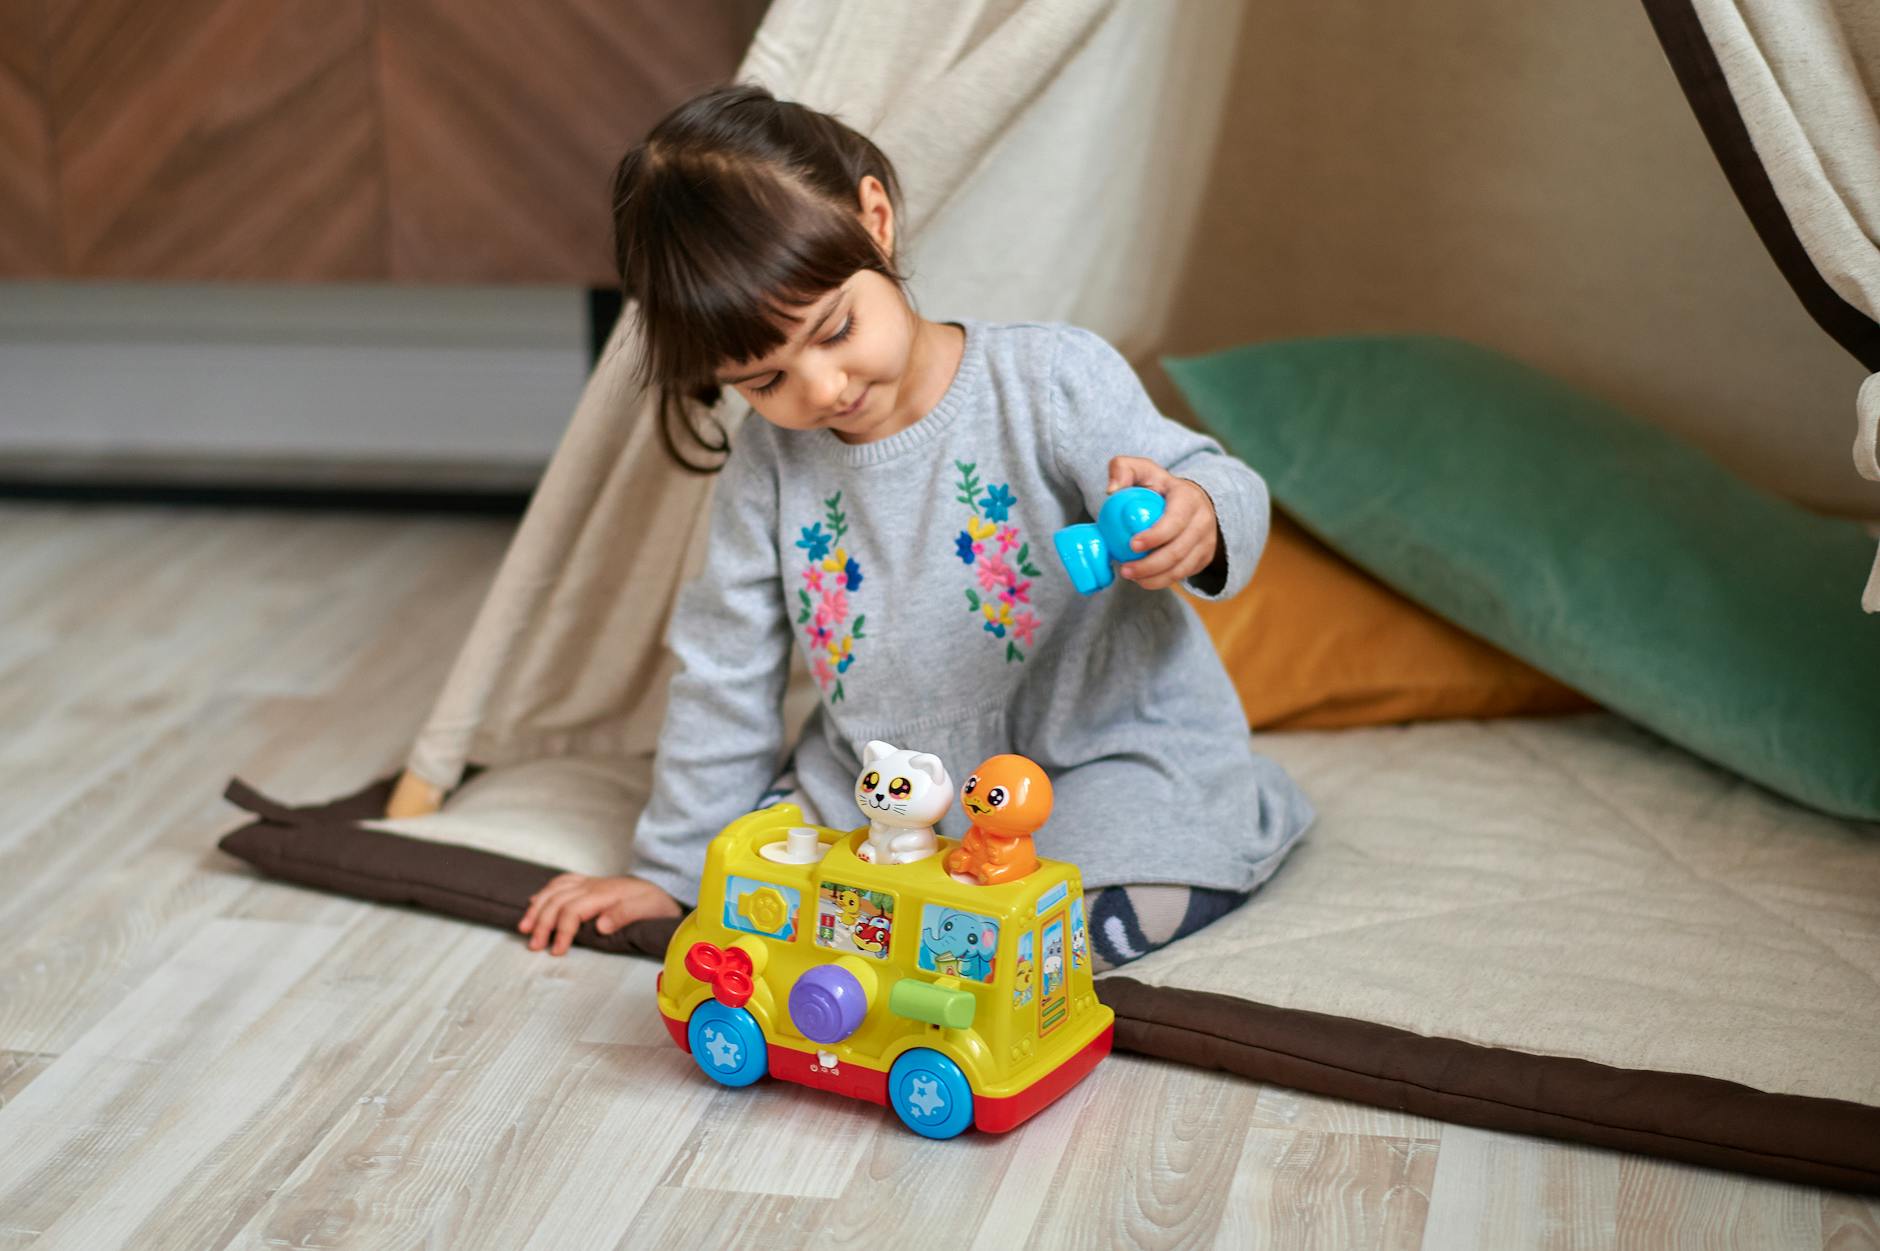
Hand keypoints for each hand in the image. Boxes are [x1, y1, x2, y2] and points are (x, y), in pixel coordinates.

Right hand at [518, 874, 680, 955]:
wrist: (665, 890)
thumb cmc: (657, 904)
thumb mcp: (649, 909)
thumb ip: (625, 915)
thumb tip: (601, 926)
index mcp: (605, 894)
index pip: (572, 910)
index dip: (561, 931)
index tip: (557, 951)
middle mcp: (593, 886)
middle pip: (557, 901)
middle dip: (541, 923)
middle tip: (534, 946)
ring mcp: (589, 883)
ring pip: (554, 890)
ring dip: (537, 908)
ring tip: (524, 927)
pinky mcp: (588, 884)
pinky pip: (561, 882)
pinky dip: (545, 892)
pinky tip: (535, 901)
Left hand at [1106, 456, 1220, 590]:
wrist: (1192, 500)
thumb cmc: (1161, 486)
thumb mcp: (1143, 470)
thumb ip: (1123, 469)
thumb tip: (1112, 490)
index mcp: (1188, 498)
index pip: (1175, 521)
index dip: (1155, 536)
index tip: (1132, 545)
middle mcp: (1203, 521)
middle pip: (1178, 551)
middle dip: (1149, 565)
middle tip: (1125, 569)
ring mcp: (1206, 541)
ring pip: (1181, 568)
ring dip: (1154, 578)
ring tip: (1131, 576)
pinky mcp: (1204, 557)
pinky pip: (1183, 575)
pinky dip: (1162, 581)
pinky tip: (1143, 579)